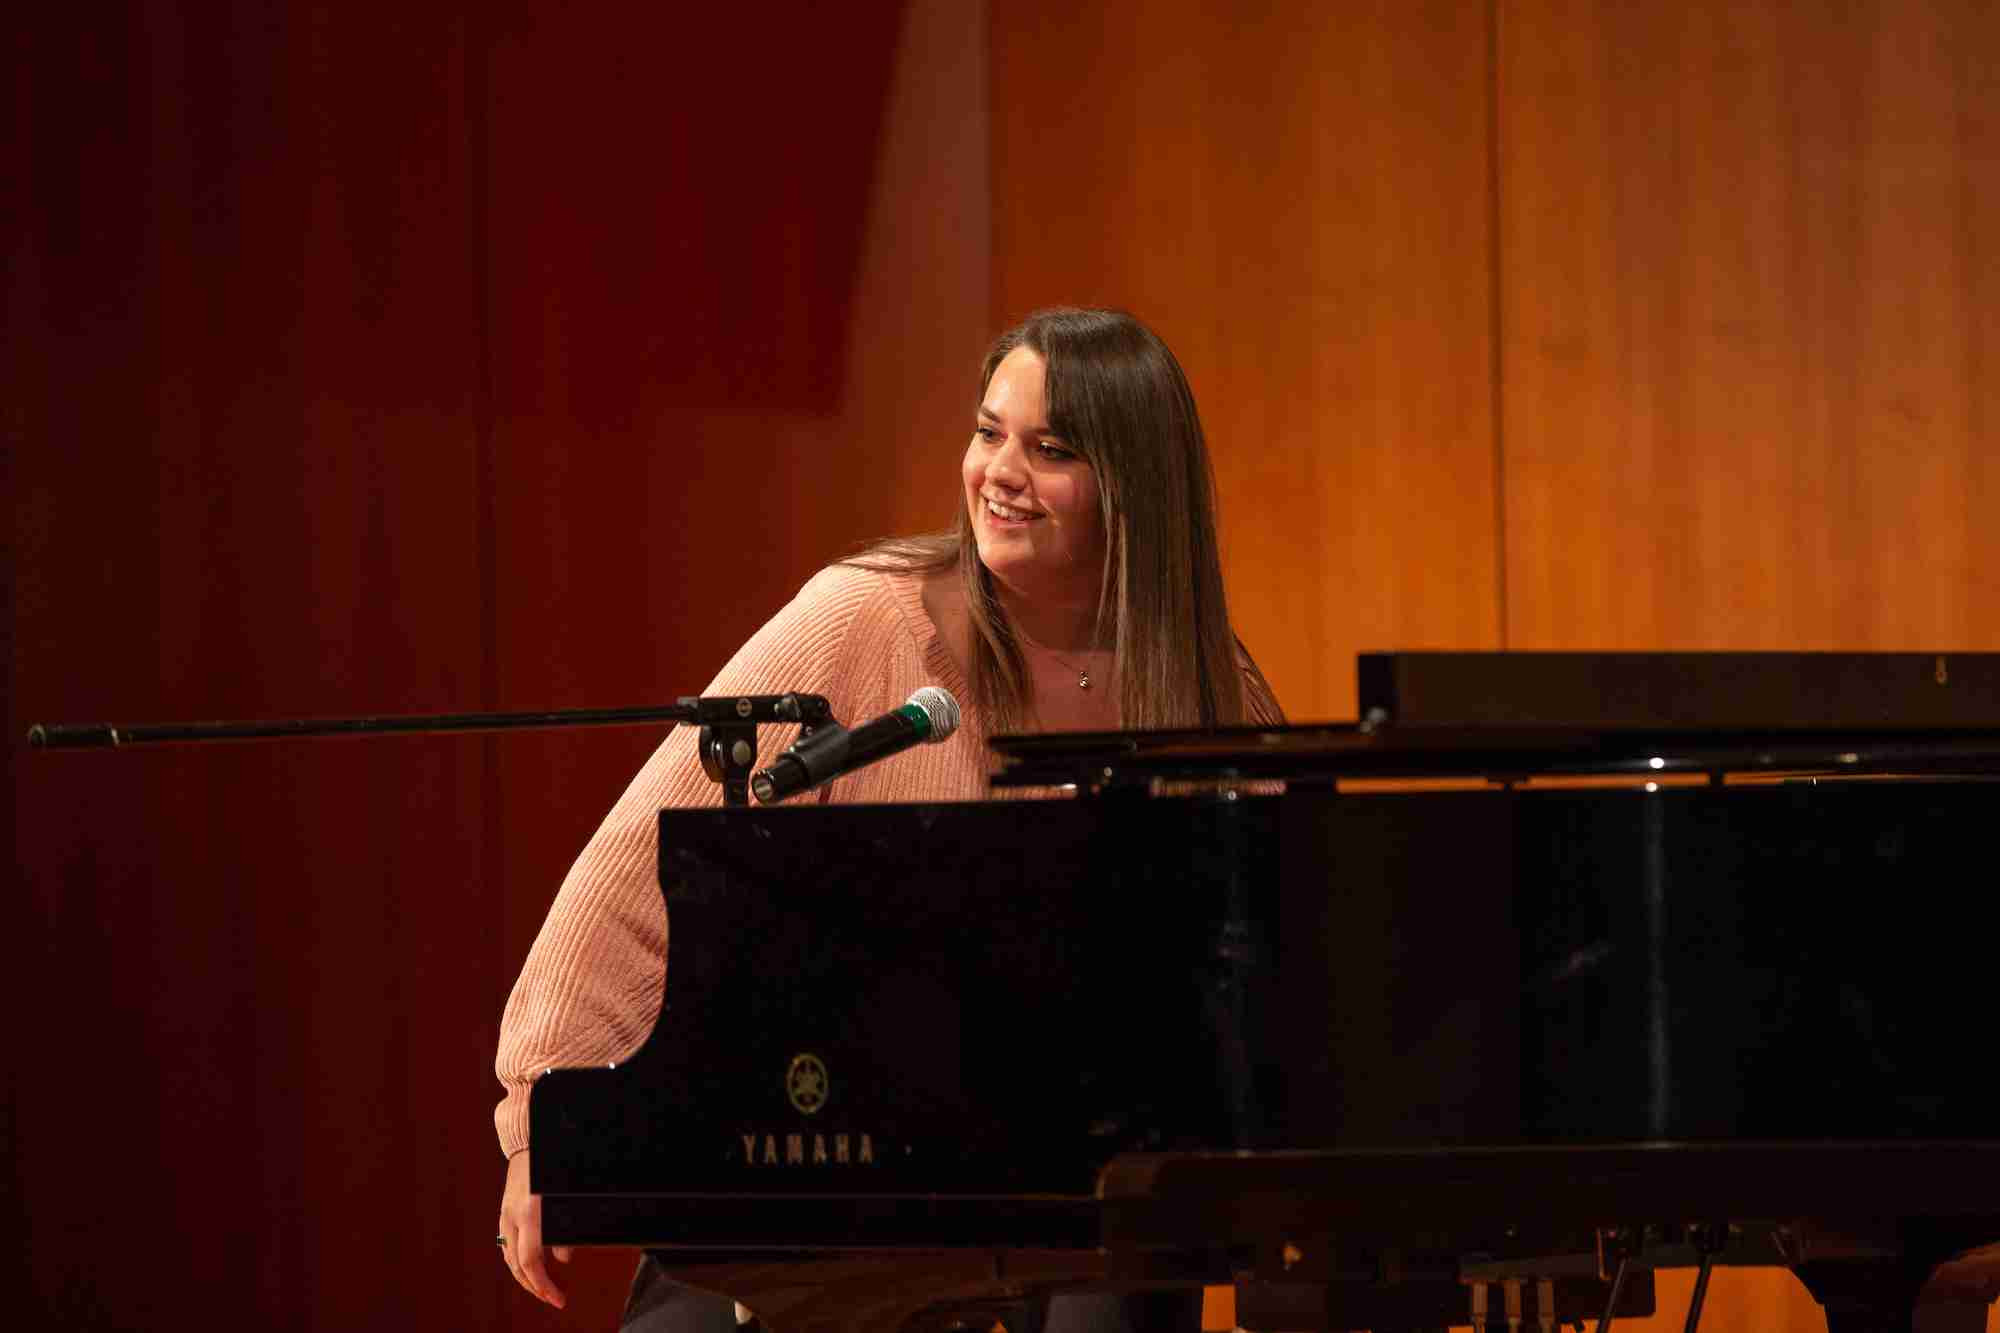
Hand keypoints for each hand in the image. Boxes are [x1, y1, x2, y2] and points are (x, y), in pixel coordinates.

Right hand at [497, 1149, 571, 1307]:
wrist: (528, 1139)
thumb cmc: (551, 1165)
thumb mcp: (565, 1196)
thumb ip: (564, 1230)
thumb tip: (562, 1258)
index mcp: (530, 1214)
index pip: (532, 1262)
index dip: (544, 1285)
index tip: (557, 1298)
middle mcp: (513, 1217)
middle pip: (518, 1266)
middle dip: (535, 1287)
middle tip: (553, 1298)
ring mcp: (506, 1214)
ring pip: (510, 1258)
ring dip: (525, 1277)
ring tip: (542, 1288)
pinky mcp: (505, 1211)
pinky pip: (507, 1244)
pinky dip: (517, 1261)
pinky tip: (528, 1267)